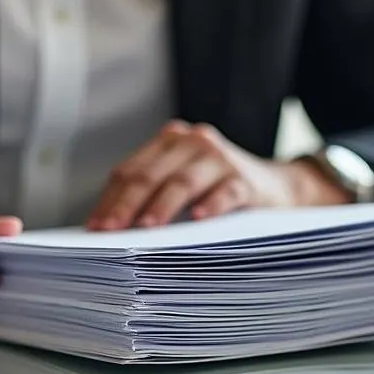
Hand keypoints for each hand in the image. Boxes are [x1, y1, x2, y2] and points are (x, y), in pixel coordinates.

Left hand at [86, 121, 349, 230]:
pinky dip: (210, 205)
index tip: (95, 227)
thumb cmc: (218, 192)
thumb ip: (152, 194)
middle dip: (126, 205)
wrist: (279, 189)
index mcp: (170, 141)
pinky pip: (224, 191)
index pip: (129, 170)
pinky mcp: (246, 178)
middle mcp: (193, 142)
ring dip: (161, 206)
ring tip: (145, 228)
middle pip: (150, 175)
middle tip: (110, 232)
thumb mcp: (183, 184)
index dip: (109, 199)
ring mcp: (220, 158)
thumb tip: (110, 229)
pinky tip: (197, 219)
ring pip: (183, 182)